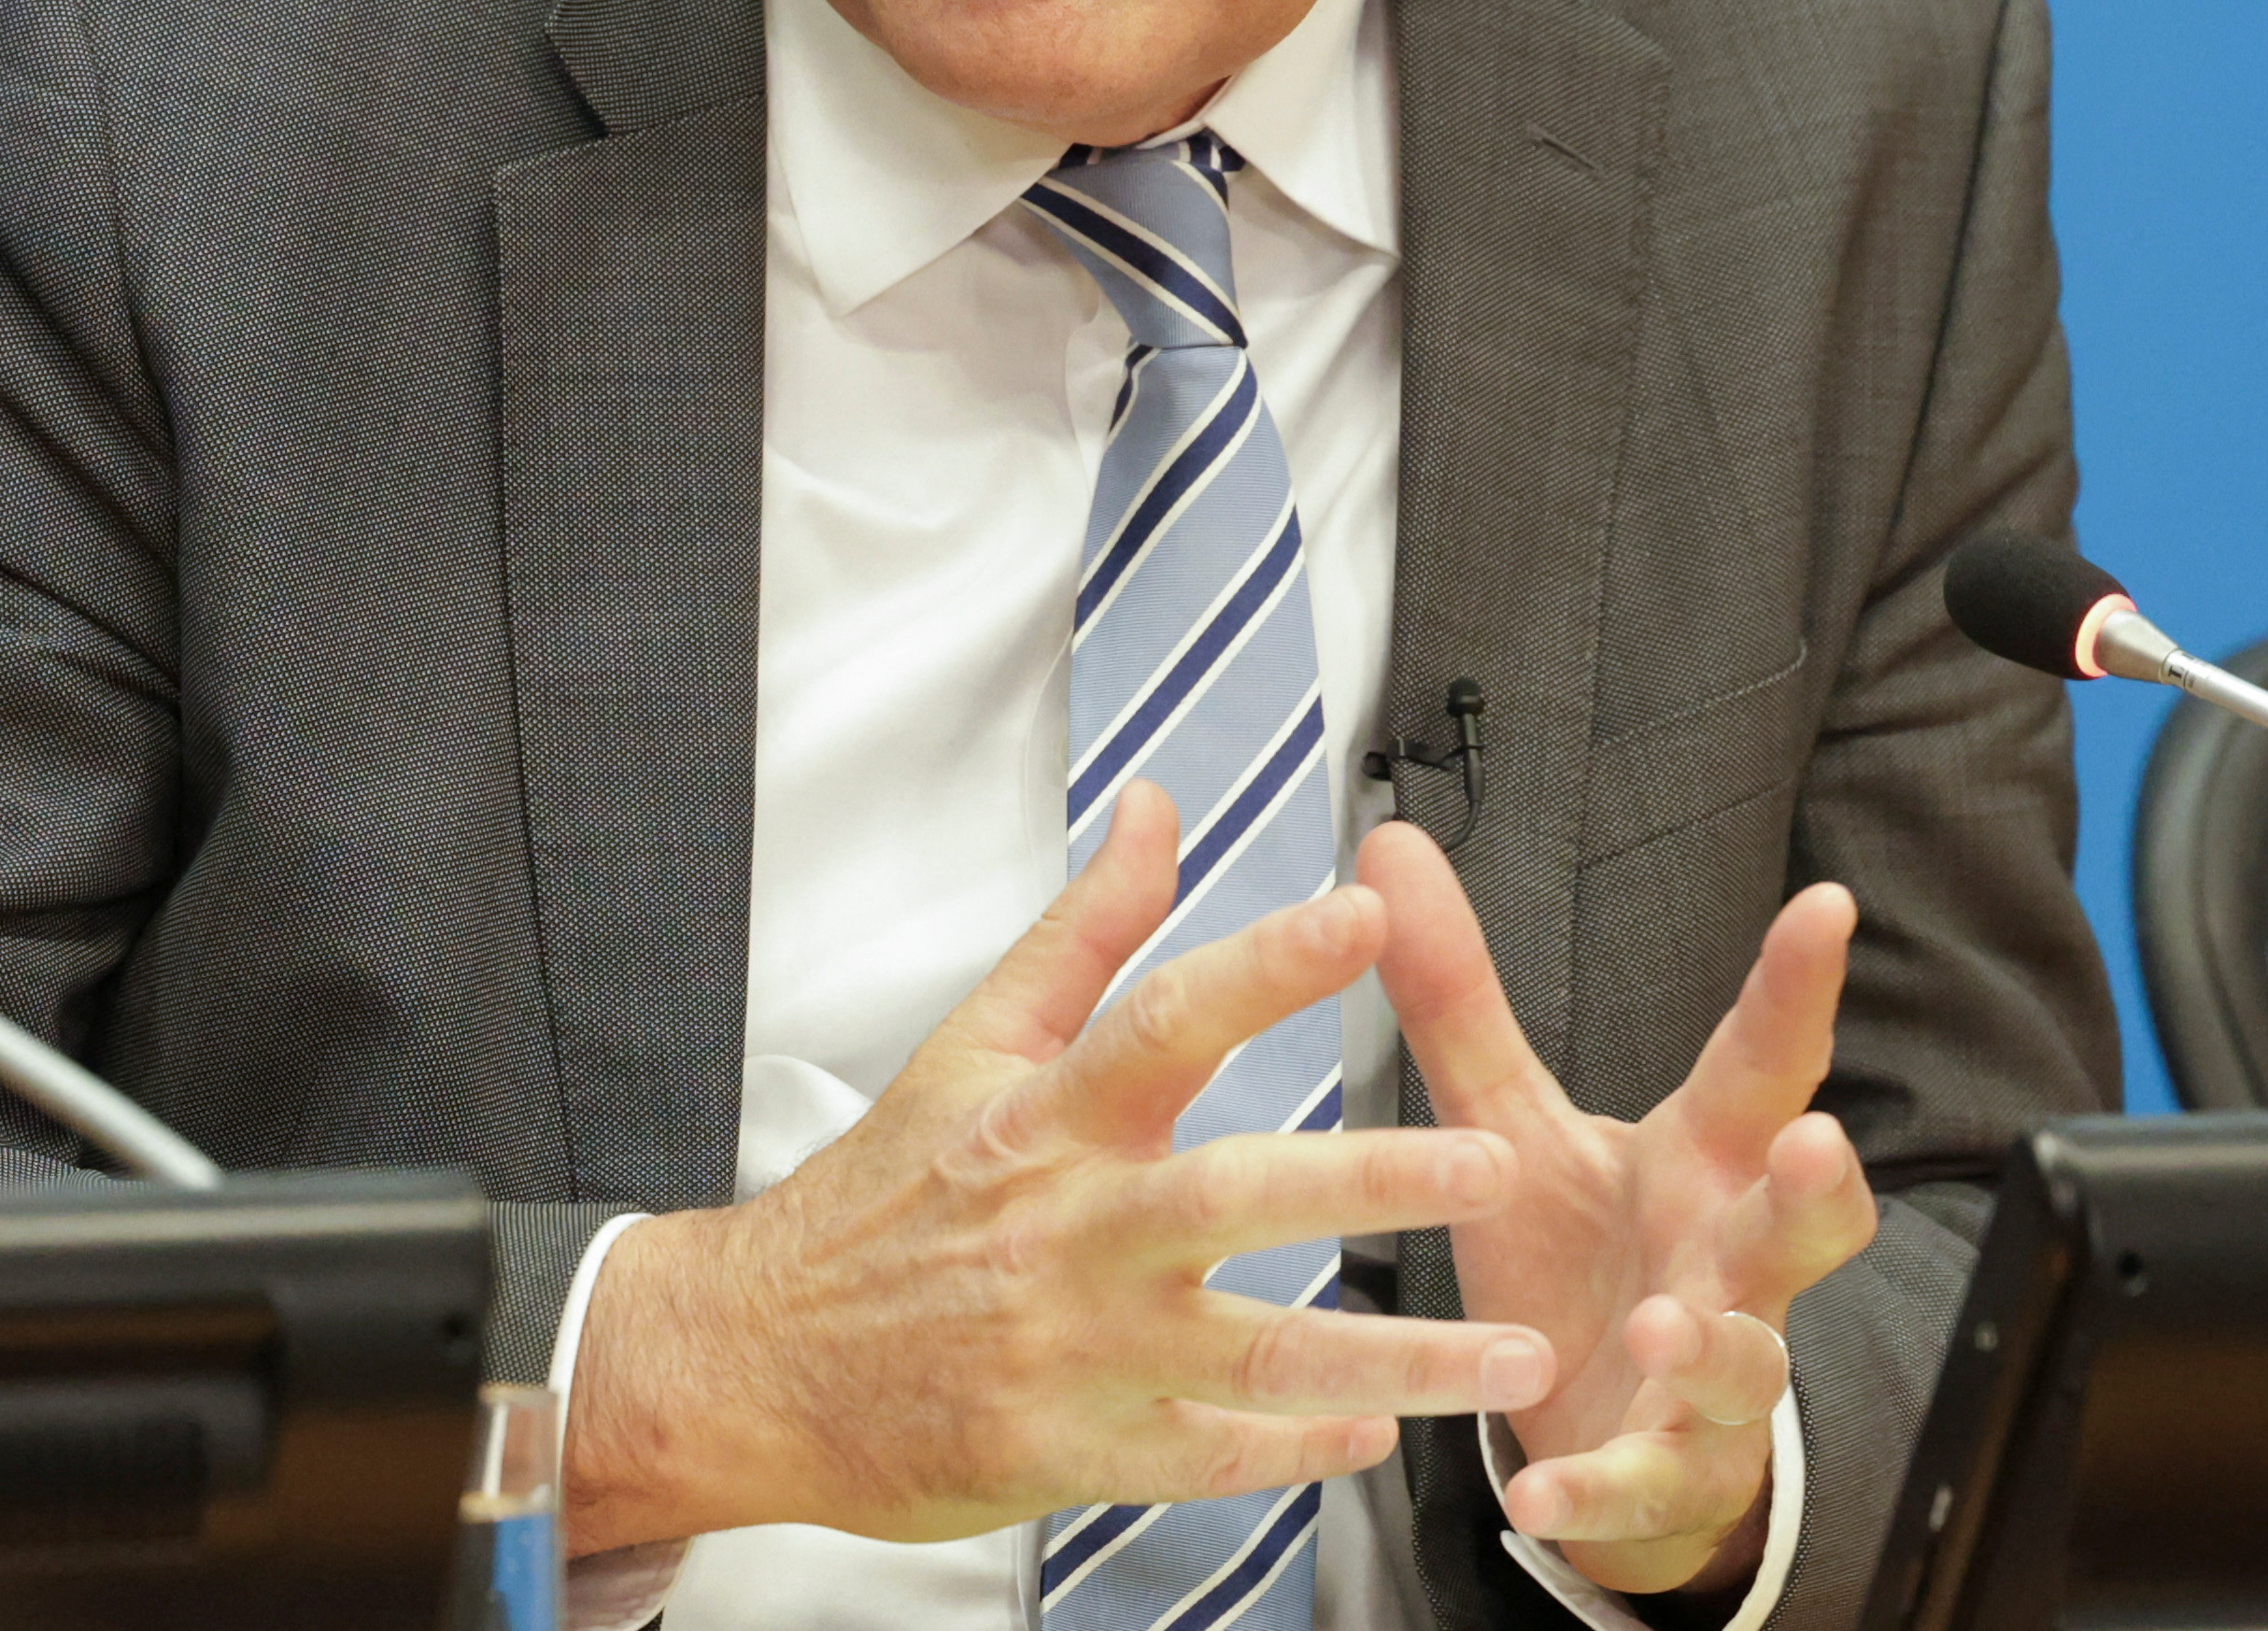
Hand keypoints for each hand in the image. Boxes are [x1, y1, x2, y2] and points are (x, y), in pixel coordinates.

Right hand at [564, 782, 1558, 1552]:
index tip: (1365, 916)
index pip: (1167, 1018)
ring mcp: (1074, 1348)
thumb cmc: (877, 1201)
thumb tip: (1156, 812)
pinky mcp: (1069, 1450)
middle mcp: (1070, 1228)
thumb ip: (1087, 931)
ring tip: (1514, 1354)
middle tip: (1492, 1163)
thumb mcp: (971, 1044)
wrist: (753, 1359)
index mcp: (1046, 1116)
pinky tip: (1376, 1436)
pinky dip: (1299, 1451)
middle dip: (1375, 1180)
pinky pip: (1209, 1457)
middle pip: (1235, 1193)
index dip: (1268, 963)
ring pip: (1256, 1354)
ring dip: (1398, 1359)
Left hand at [1357, 823, 1882, 1601]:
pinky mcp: (1666, 1474)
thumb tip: (1389, 844)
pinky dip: (1595, 1491)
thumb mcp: (1514, 1125)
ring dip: (1713, 1343)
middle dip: (1822, 1187)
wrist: (1599, 1429)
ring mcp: (1711, 1378)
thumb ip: (1460, 999)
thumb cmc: (1582, 1259)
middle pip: (1803, 1221)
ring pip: (1746, 1361)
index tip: (1826, 903)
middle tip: (1819, 1145)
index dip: (1796, 988)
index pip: (1762, 1065)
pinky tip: (1541, 1496)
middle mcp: (1728, 1263)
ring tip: (1663, 1322)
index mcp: (1702, 1164)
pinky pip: (1643, 1484)